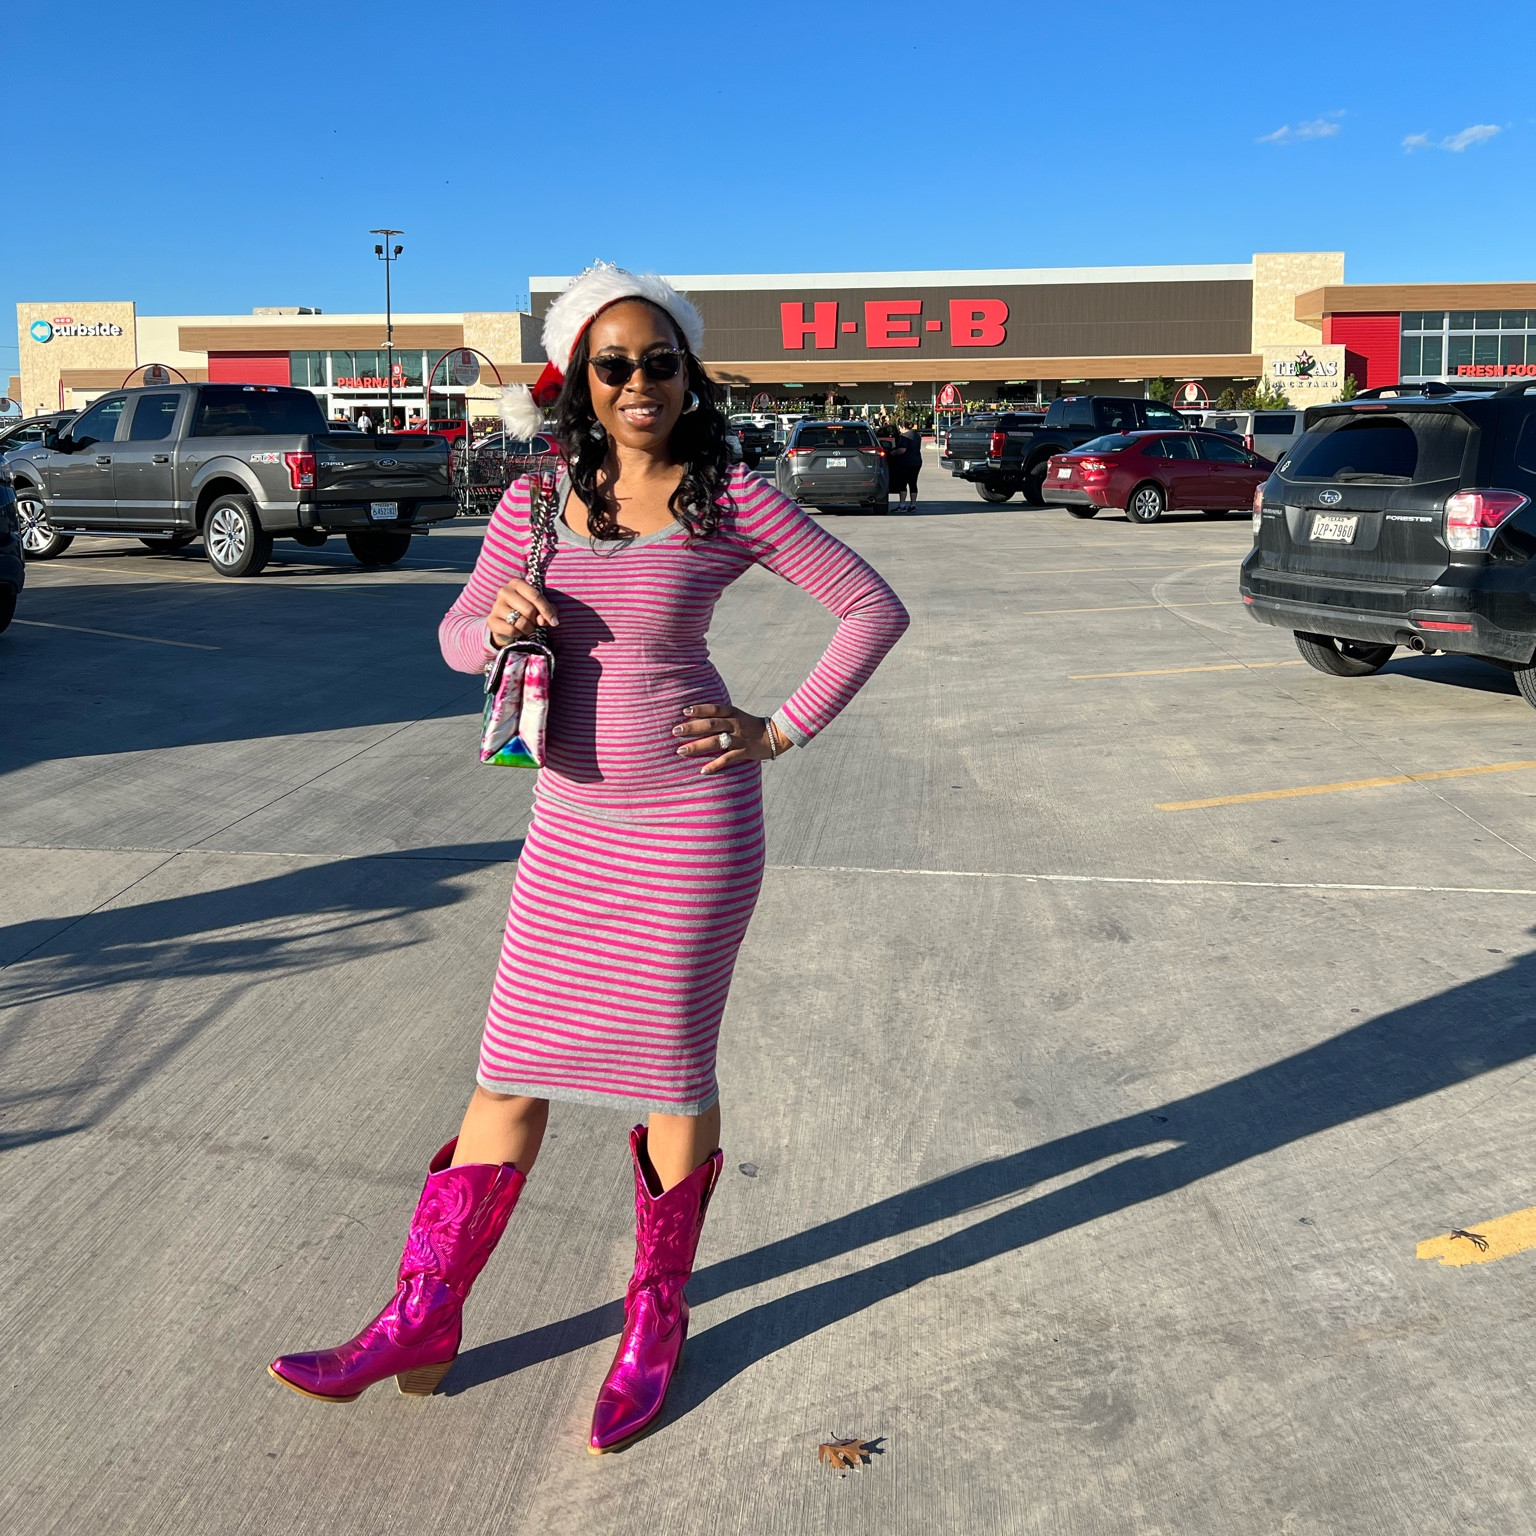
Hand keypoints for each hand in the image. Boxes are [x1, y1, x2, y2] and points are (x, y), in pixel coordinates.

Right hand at [488, 578, 558, 646]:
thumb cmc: (525, 613)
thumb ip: (546, 611)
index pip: (536, 595)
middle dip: (536, 621)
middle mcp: (504, 591)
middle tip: (534, 623)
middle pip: (529, 610)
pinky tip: (517, 631)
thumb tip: (543, 620)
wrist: (504, 625)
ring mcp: (496, 606)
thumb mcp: (538, 608)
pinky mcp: (491, 620)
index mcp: (517, 584)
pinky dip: (518, 634)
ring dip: (528, 629)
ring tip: (526, 627)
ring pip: (521, 622)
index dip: (547, 610)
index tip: (555, 622)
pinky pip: (512, 630)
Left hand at [671, 703, 790, 774]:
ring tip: (681, 750)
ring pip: (715, 742)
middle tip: (675, 731)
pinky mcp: (744, 752)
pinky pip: (727, 759)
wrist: (775, 736)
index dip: (699, 709)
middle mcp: (735, 724)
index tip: (684, 711)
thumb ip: (720, 716)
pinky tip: (703, 770)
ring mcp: (739, 739)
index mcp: (733, 713)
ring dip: (697, 746)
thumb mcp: (736, 715)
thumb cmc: (749, 725)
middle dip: (692, 728)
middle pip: (711, 724)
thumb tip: (697, 717)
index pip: (714, 709)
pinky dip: (715, 765)